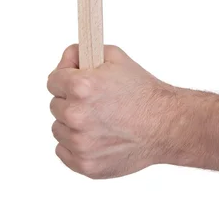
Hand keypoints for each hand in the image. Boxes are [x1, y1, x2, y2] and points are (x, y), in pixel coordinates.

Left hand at [47, 45, 177, 178]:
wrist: (166, 124)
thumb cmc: (144, 92)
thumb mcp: (116, 58)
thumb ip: (84, 52)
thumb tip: (66, 58)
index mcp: (81, 87)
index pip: (52, 80)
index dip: (65, 78)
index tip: (75, 82)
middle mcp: (76, 115)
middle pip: (55, 105)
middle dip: (71, 101)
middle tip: (95, 102)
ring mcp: (80, 143)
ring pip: (58, 129)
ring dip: (72, 124)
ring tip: (99, 120)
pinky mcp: (85, 165)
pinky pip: (63, 151)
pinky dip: (75, 145)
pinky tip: (96, 137)